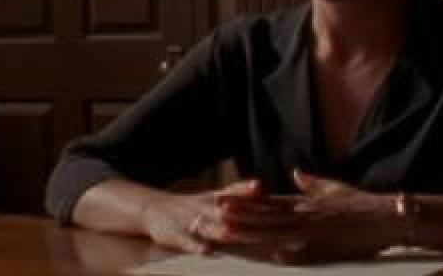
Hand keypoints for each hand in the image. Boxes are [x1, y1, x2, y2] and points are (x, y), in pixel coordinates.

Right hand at [137, 180, 271, 254]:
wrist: (153, 208)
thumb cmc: (191, 206)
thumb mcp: (214, 196)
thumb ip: (238, 193)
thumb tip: (266, 190)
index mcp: (218, 199)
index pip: (243, 197)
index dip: (265, 201)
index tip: (289, 205)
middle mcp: (207, 208)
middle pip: (234, 214)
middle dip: (255, 221)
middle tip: (278, 227)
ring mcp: (191, 221)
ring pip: (211, 227)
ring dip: (225, 231)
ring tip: (240, 236)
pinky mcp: (175, 235)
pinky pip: (186, 241)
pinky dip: (196, 246)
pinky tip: (207, 251)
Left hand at [208, 169, 397, 262]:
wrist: (388, 217)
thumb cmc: (361, 204)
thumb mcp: (332, 188)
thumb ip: (310, 183)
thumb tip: (295, 173)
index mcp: (303, 203)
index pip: (265, 202)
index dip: (241, 203)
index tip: (220, 201)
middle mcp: (303, 217)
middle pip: (263, 218)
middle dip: (236, 219)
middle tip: (210, 217)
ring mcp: (313, 234)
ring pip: (274, 235)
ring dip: (250, 236)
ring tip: (226, 235)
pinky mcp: (327, 250)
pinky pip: (302, 253)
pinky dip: (286, 254)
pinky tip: (269, 256)